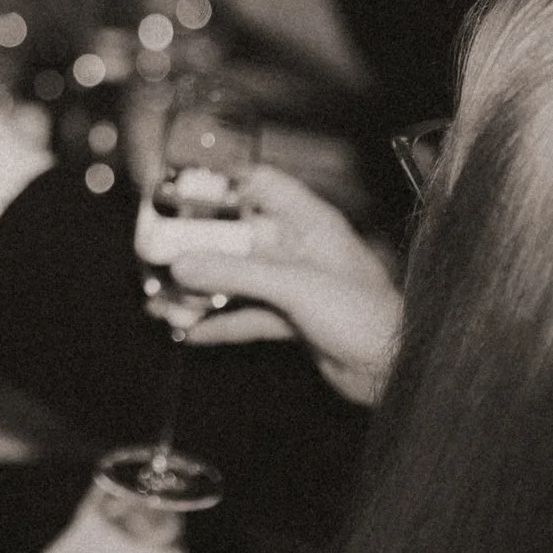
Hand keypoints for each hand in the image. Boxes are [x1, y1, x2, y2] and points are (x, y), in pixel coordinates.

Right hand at [162, 164, 400, 404]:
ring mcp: (295, 284)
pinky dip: (221, 322)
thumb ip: (237, 275)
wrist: (394, 371)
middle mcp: (300, 248)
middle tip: (159, 248)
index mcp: (310, 223)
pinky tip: (192, 332)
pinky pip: (247, 314)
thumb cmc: (366, 316)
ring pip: (239, 278)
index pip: (261, 184)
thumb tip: (183, 266)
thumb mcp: (295, 287)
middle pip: (240, 235)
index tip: (181, 187)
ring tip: (164, 296)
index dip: (223, 182)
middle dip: (200, 244)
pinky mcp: (293, 319)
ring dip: (205, 288)